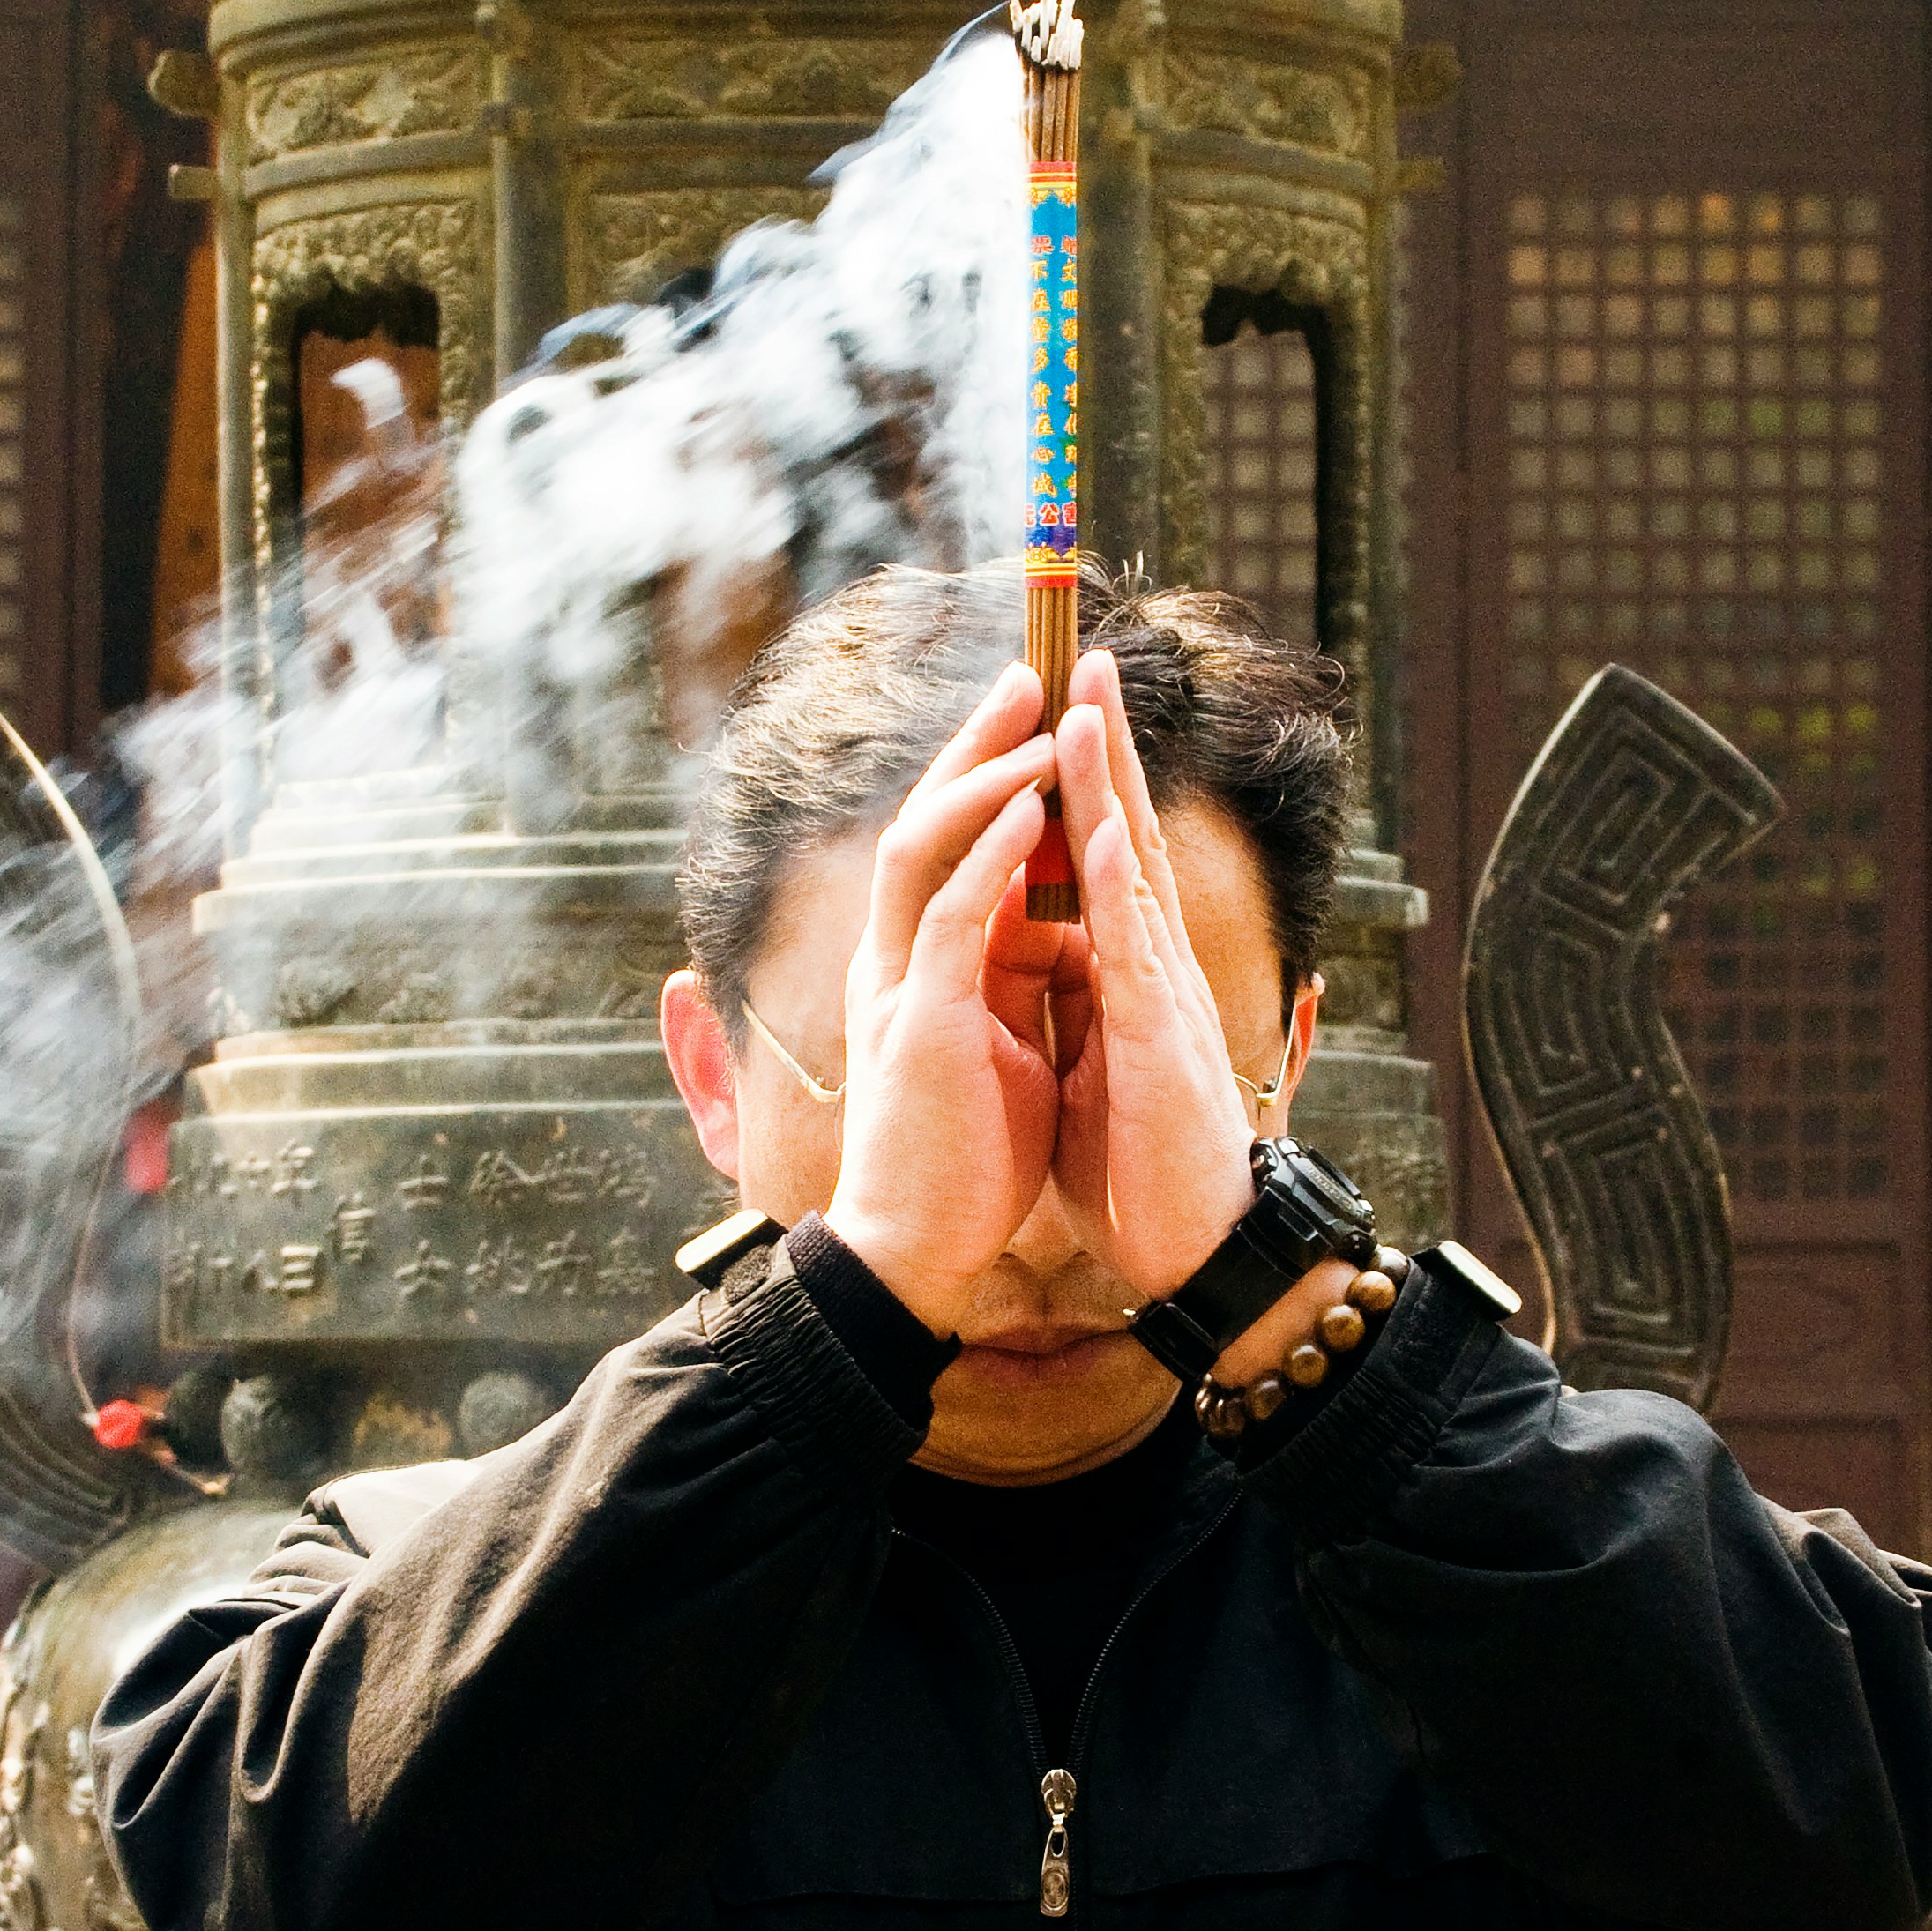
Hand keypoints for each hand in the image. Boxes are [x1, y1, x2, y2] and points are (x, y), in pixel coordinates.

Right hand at [822, 666, 1061, 1335]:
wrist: (915, 1255)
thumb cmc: (961, 1165)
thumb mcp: (995, 1049)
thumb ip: (1002, 984)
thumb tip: (1032, 935)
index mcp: (916, 966)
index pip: (941, 844)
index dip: (980, 775)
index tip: (1029, 718)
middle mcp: (894, 960)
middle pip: (923, 819)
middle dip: (975, 745)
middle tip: (1026, 675)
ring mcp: (899, 986)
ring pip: (924, 849)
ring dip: (984, 779)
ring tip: (1037, 721)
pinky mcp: (920, 1023)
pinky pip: (948, 918)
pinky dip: (988, 857)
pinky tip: (1028, 810)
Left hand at [1046, 649, 1260, 1302]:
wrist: (1199, 1257)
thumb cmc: (1147, 1170)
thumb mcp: (1098, 1068)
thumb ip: (1085, 1006)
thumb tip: (1063, 965)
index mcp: (1127, 975)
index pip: (1101, 860)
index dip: (1082, 785)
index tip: (1058, 710)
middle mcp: (1152, 966)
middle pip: (1125, 834)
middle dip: (1103, 747)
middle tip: (1086, 658)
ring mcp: (1163, 993)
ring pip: (1133, 864)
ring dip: (1110, 780)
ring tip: (1087, 699)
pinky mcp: (1162, 1035)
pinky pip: (1134, 940)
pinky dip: (1115, 876)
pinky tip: (1098, 820)